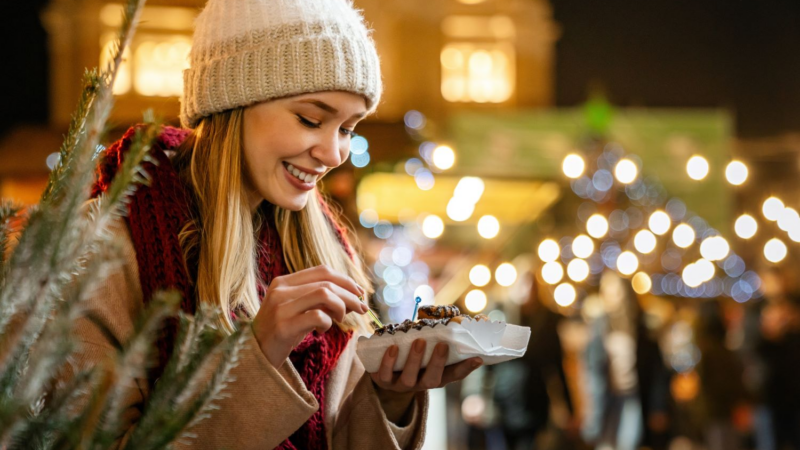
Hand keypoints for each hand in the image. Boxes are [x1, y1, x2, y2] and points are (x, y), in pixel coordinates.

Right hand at [251, 265, 367, 368]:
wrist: (253, 355)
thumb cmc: (281, 331)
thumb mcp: (297, 309)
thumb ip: (317, 298)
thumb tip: (352, 294)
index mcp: (284, 281)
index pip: (322, 270)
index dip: (345, 279)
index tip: (360, 292)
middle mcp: (281, 290)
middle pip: (327, 283)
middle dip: (350, 295)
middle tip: (362, 308)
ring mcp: (280, 307)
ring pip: (324, 295)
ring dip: (341, 307)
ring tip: (340, 320)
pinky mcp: (283, 326)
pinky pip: (317, 316)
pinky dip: (328, 323)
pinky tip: (323, 331)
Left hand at [369, 339, 482, 392]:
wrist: (383, 369)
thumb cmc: (411, 351)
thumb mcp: (426, 345)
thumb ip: (438, 335)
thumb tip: (458, 316)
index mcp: (436, 376)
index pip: (454, 375)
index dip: (466, 368)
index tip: (478, 358)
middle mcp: (421, 384)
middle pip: (432, 380)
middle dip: (437, 363)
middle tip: (442, 345)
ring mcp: (401, 385)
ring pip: (409, 379)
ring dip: (414, 360)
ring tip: (419, 341)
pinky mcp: (383, 381)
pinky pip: (385, 375)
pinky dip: (388, 362)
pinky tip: (392, 347)